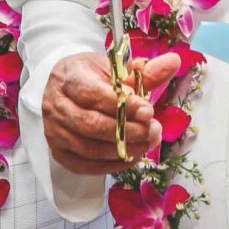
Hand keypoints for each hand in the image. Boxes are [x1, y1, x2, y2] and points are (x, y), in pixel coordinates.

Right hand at [42, 52, 179, 176]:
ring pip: (89, 148)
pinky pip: (86, 165)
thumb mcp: (114, 68)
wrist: (65, 88)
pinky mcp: (59, 152)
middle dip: (127, 131)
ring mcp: (54, 131)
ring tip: (148, 143)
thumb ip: (143, 71)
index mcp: (69, 77)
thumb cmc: (92, 77)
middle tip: (154, 130)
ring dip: (123, 149)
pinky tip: (132, 156)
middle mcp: (56, 105)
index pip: (93, 94)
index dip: (123, 105)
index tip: (148, 111)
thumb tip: (174, 62)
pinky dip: (112, 164)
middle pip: (92, 124)